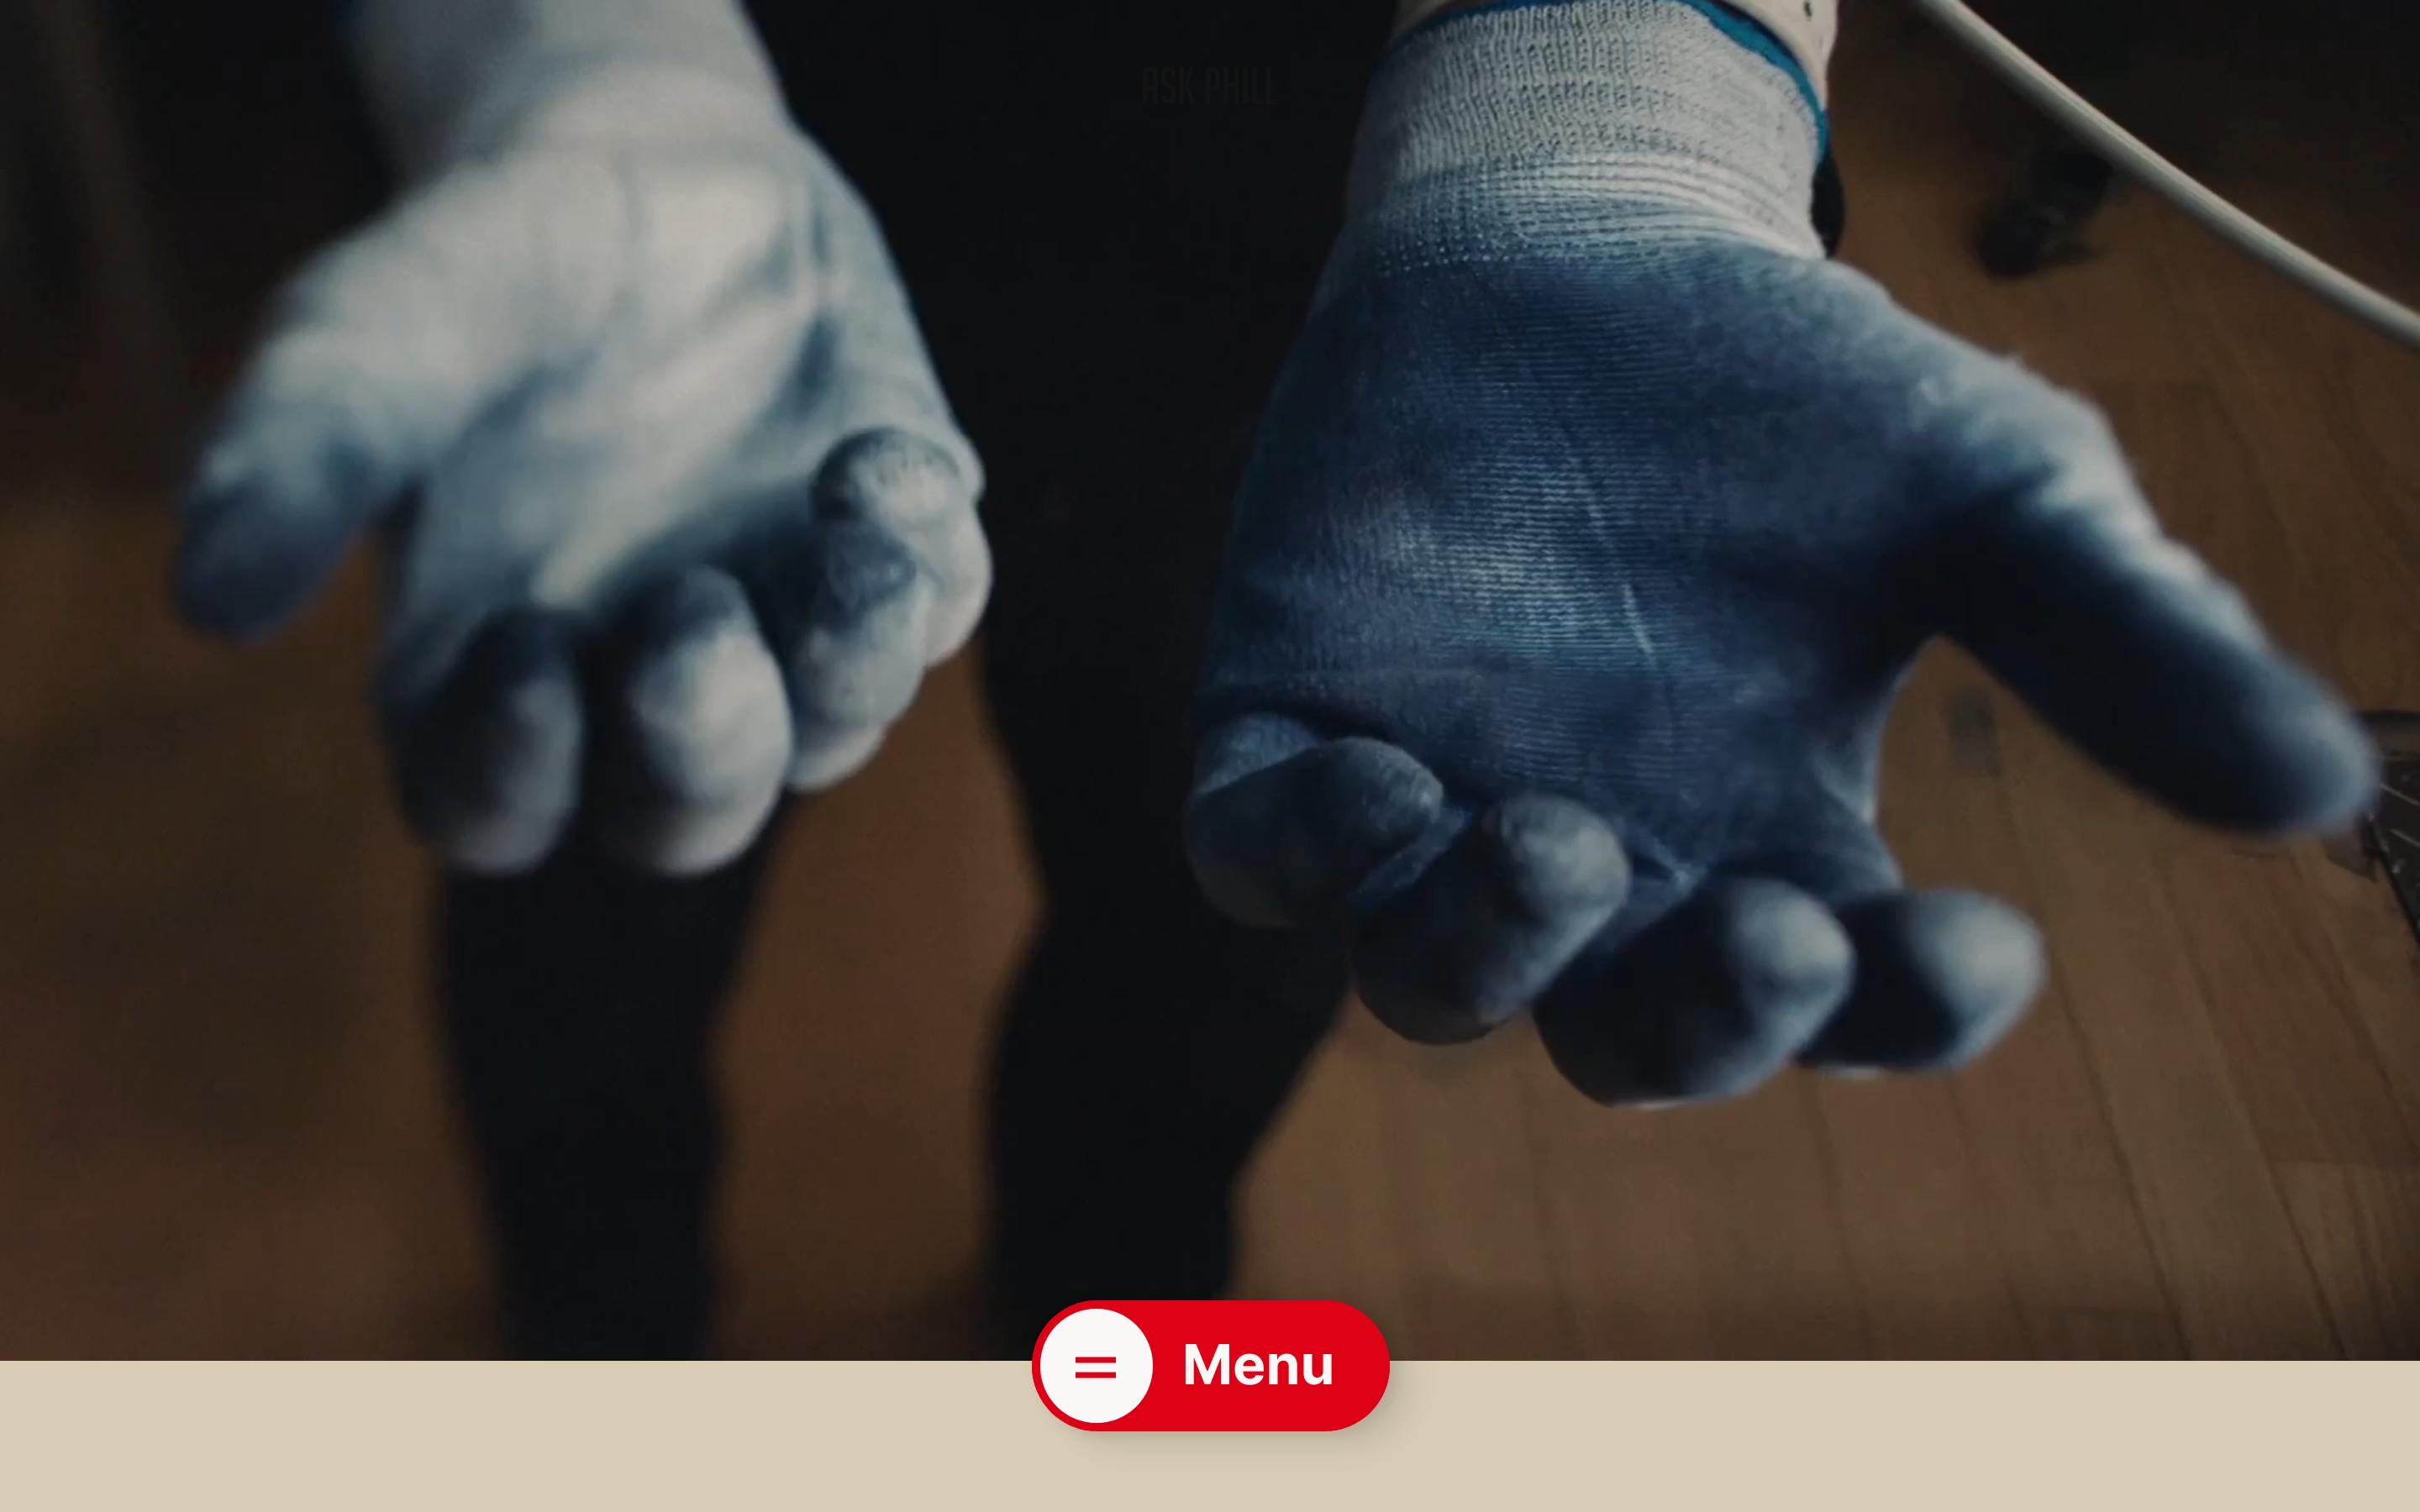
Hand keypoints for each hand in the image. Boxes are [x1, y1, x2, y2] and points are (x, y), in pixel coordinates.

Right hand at [175, 67, 986, 874]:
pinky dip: (922, 543)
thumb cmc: (478, 282)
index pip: (500, 810)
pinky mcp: (894, 553)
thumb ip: (302, 455)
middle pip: (687, 814)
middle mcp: (647, 692)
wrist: (642, 173)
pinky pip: (937, 594)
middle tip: (691, 623)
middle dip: (702, 746)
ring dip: (847, 659)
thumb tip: (207, 604)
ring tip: (840, 547)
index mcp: (494, 682)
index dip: (514, 770)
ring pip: (837, 724)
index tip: (528, 650)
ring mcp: (786, 633)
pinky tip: (882, 451)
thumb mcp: (374, 337)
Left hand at [1184, 0, 2373, 1103]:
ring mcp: (1437, 811)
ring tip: (1551, 840)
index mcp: (1775, 853)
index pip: (1850, 1004)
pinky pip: (1263, 855)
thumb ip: (2120, 637)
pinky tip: (1372, 782)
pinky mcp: (1293, 732)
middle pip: (1633, 1037)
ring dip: (1487, 946)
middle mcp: (1607, 871)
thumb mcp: (1988, 496)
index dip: (1911, 1005)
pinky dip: (1303, 851)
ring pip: (1431, 978)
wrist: (1587, 258)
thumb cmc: (1800, 394)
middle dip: (1697, 1014)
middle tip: (1767, 928)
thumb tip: (2324, 789)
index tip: (1980, 933)